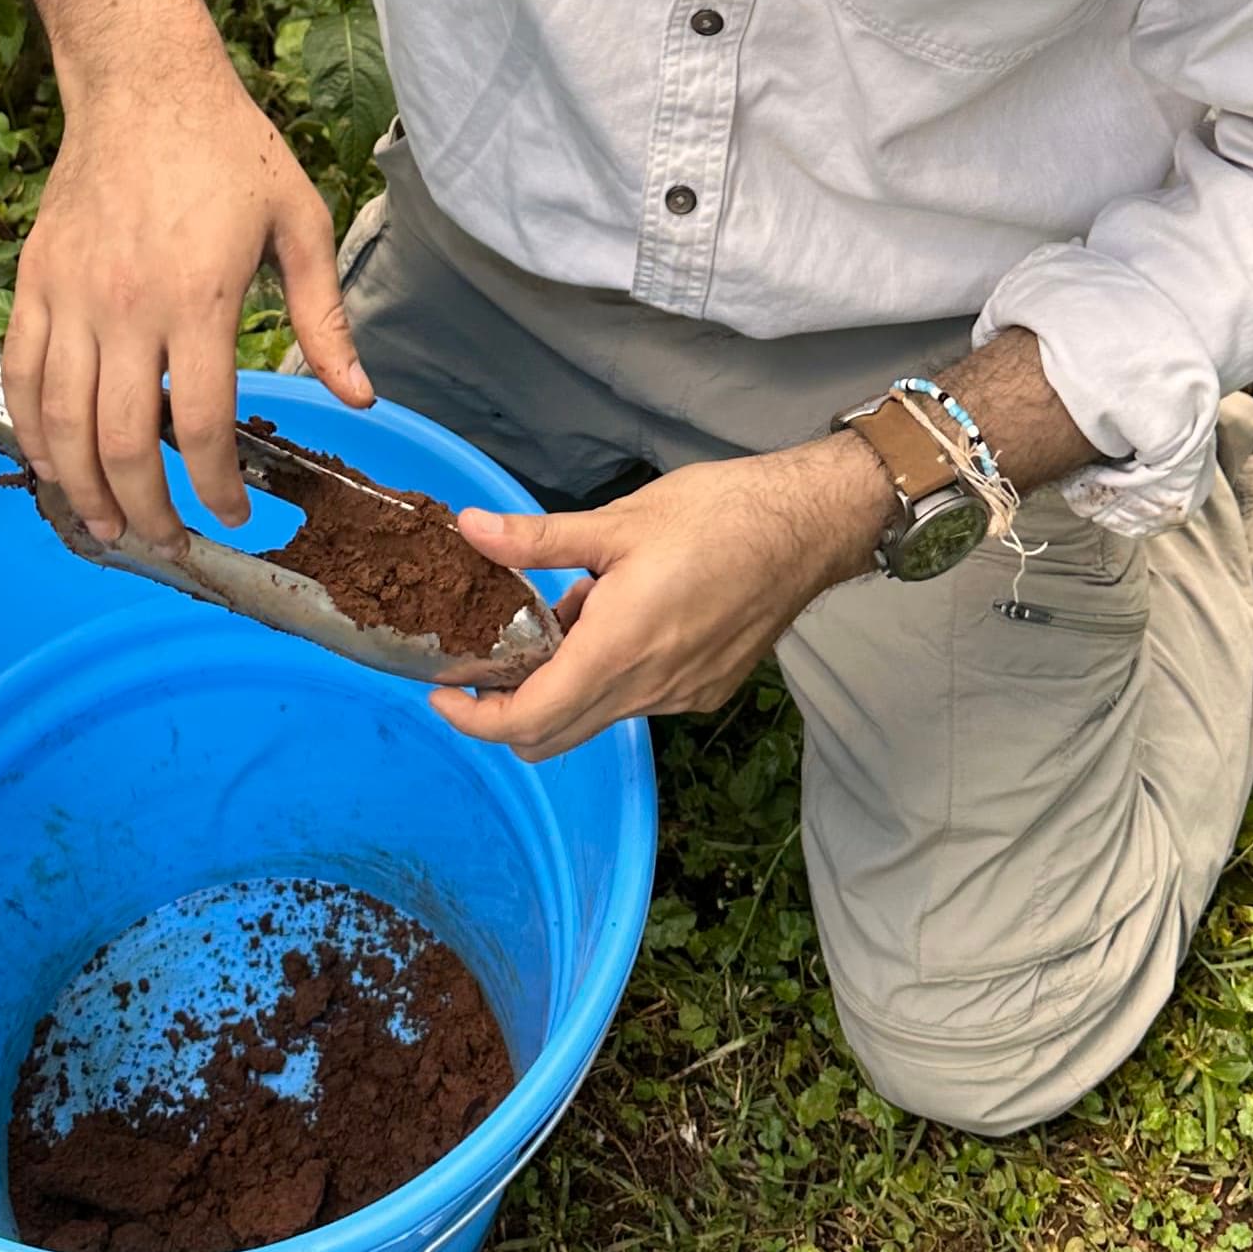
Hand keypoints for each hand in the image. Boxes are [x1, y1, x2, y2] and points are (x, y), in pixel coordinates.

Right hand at [5, 35, 372, 549]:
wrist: (142, 83)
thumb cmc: (231, 150)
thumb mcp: (300, 222)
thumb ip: (324, 318)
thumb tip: (357, 399)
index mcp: (199, 296)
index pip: (204, 425)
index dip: (216, 488)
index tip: (233, 517)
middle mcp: (125, 306)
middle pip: (123, 442)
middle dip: (148, 513)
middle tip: (169, 544)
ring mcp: (69, 296)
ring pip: (61, 423)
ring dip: (82, 489)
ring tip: (109, 527)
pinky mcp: (33, 282)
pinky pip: (20, 376)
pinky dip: (29, 432)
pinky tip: (51, 464)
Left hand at [429, 434, 896, 761]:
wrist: (809, 527)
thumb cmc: (718, 515)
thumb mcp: (618, 520)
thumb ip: (538, 539)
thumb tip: (470, 529)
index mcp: (617, 649)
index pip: (529, 720)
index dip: (475, 718)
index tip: (443, 693)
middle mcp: (648, 689)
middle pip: (554, 736)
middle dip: (506, 713)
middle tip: (481, 666)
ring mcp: (681, 696)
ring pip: (596, 718)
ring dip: (561, 689)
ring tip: (561, 618)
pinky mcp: (706, 691)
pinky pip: (636, 703)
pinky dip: (606, 679)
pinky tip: (614, 622)